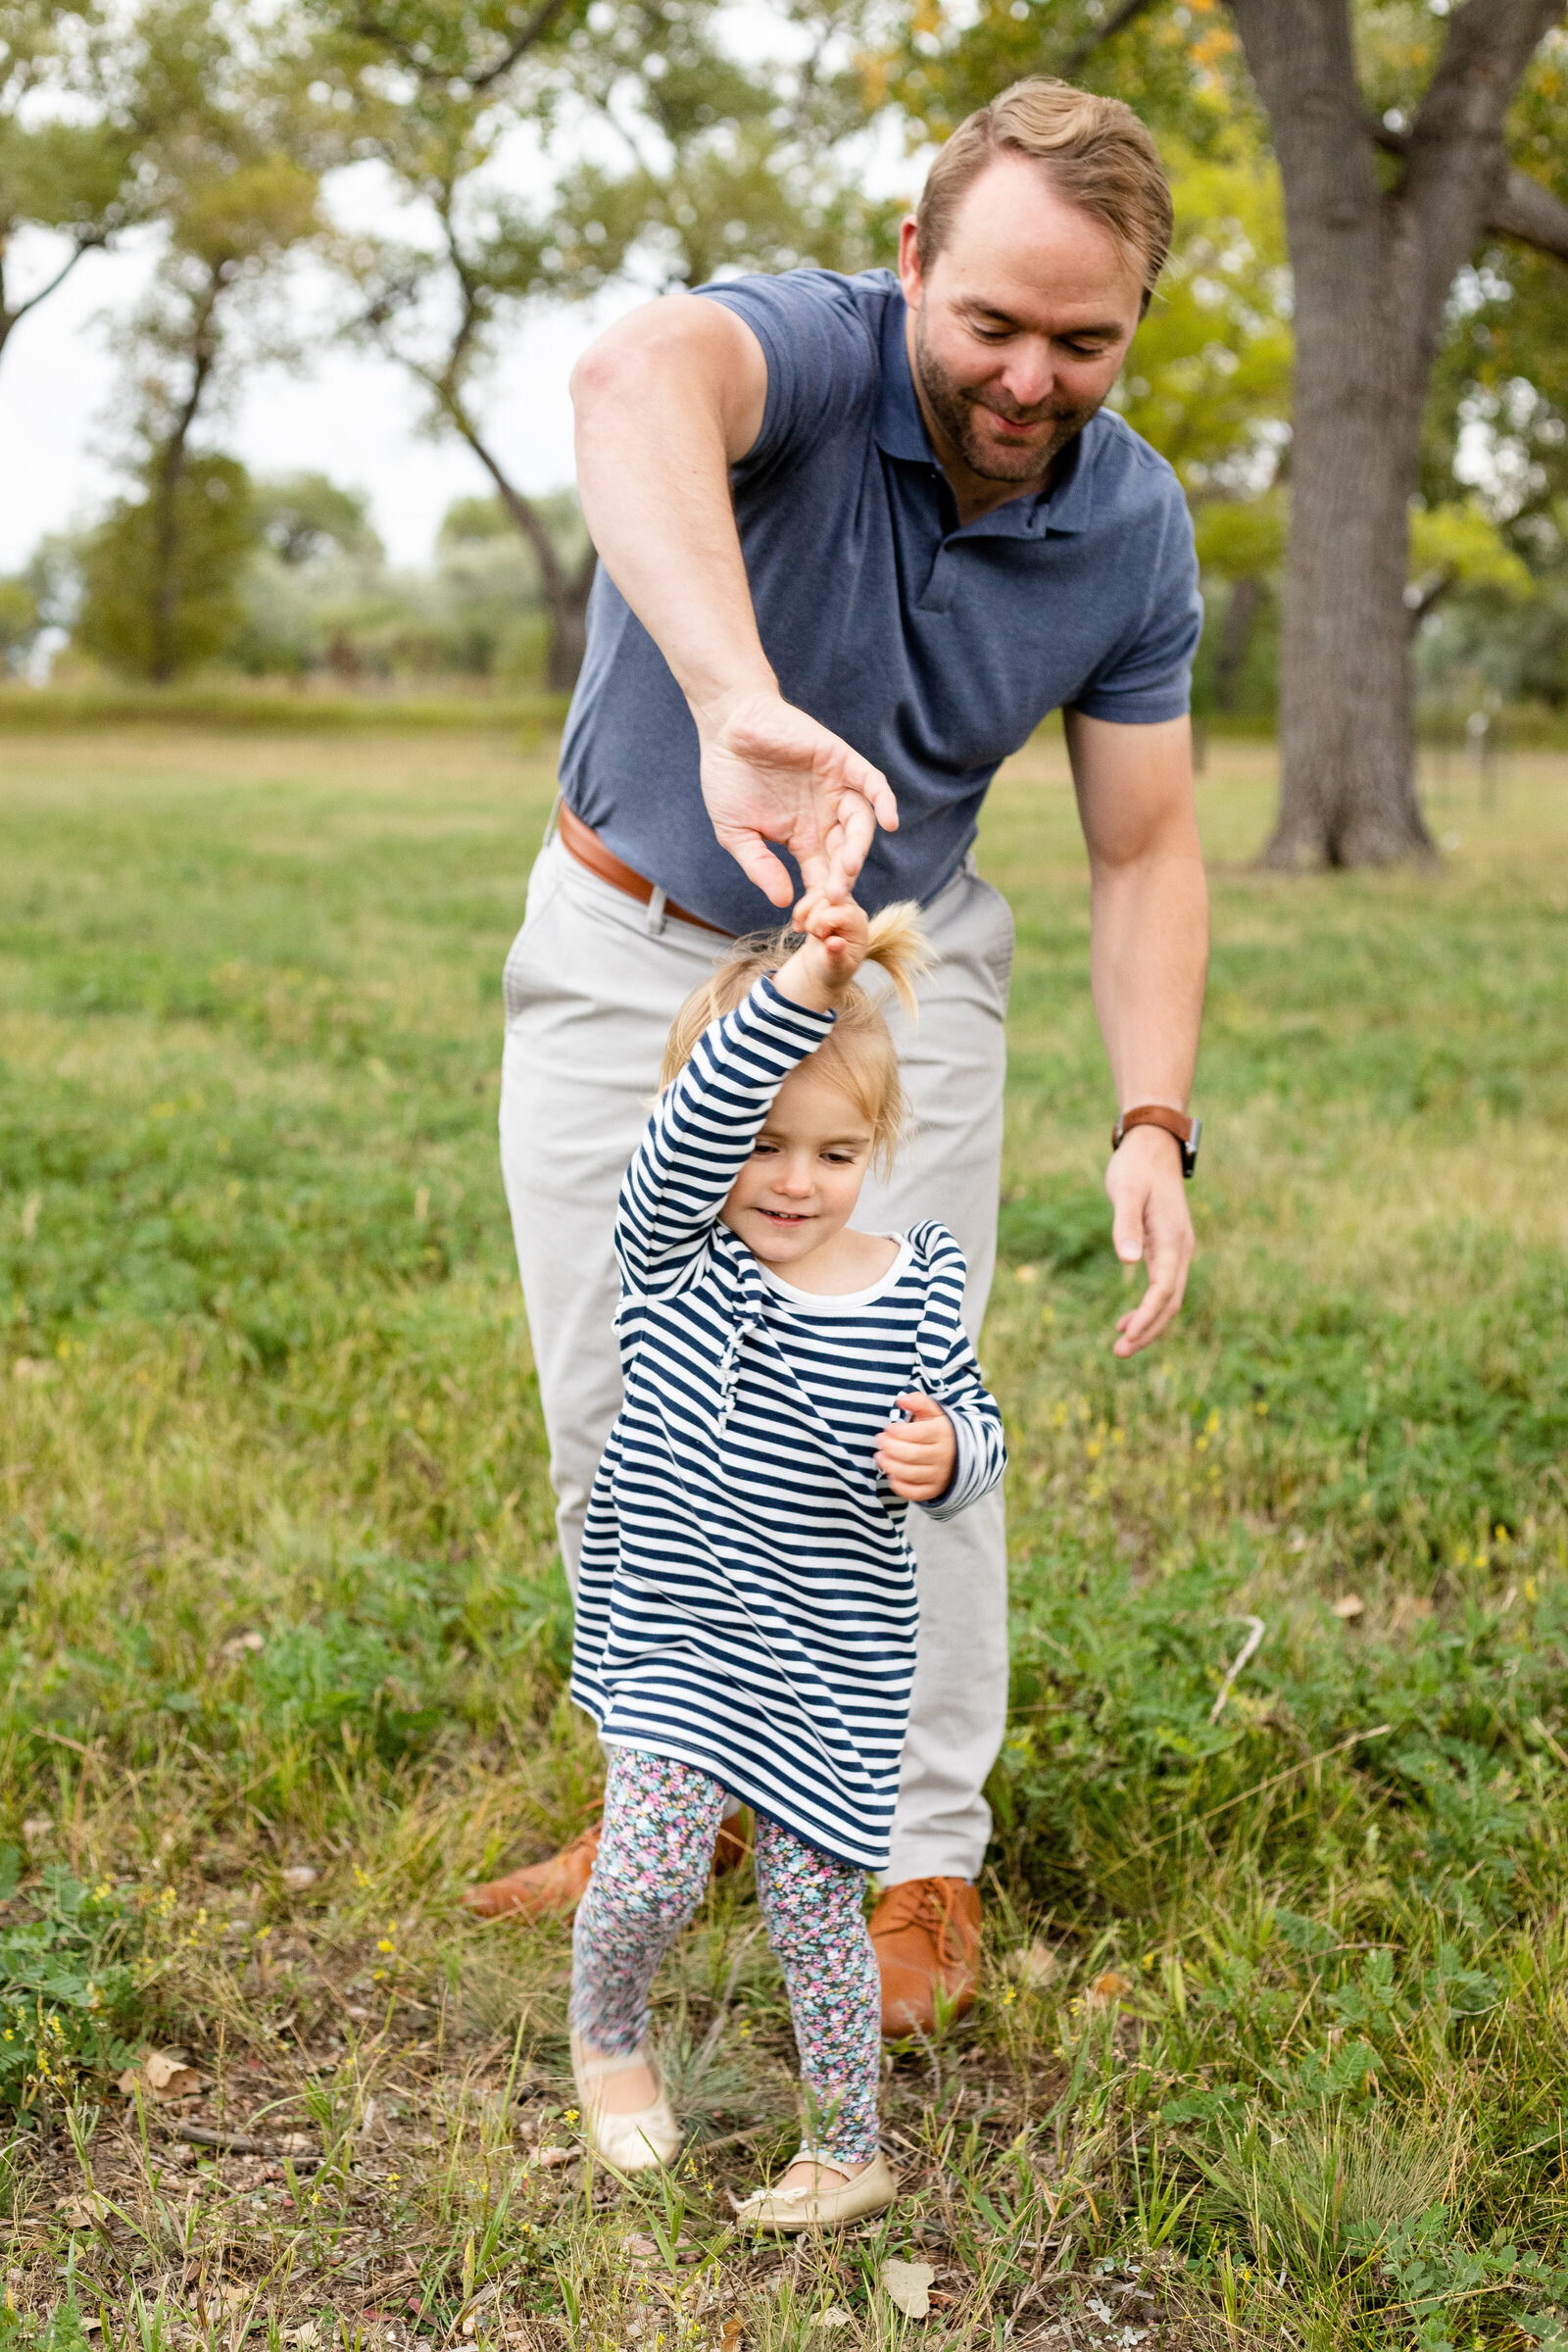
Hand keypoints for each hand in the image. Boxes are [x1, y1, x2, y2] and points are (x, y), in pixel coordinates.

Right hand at [696, 685, 897, 908]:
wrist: (727, 725)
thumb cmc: (728, 777)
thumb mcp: (736, 833)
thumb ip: (759, 866)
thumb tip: (781, 900)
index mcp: (802, 839)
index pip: (820, 877)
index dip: (819, 900)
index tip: (811, 922)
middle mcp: (825, 818)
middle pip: (843, 857)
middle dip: (840, 880)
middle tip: (833, 898)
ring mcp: (836, 790)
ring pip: (859, 825)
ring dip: (857, 849)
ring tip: (848, 869)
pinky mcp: (842, 762)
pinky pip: (873, 783)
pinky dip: (885, 801)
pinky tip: (890, 821)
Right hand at [772, 885, 868, 1006]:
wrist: (824, 966)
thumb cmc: (833, 970)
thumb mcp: (834, 968)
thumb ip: (835, 956)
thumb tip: (835, 943)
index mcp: (859, 925)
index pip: (841, 911)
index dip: (824, 922)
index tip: (821, 938)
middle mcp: (853, 909)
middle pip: (829, 897)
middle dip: (814, 918)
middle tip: (816, 936)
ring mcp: (840, 902)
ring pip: (818, 890)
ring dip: (805, 911)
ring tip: (806, 931)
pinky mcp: (827, 899)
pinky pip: (810, 893)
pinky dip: (800, 909)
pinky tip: (799, 927)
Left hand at [876, 1391, 956, 1501]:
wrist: (960, 1453)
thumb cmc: (939, 1430)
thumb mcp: (934, 1412)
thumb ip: (919, 1401)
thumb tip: (902, 1400)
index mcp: (943, 1433)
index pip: (918, 1434)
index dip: (898, 1431)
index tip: (888, 1428)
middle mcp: (943, 1456)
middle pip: (911, 1455)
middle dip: (889, 1447)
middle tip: (879, 1440)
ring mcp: (940, 1475)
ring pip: (911, 1474)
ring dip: (890, 1466)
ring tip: (880, 1457)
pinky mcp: (935, 1490)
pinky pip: (916, 1493)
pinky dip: (900, 1486)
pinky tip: (891, 1475)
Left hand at [1106, 1124, 1194, 1356]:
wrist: (1153, 1144)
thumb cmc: (1135, 1167)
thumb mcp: (1124, 1192)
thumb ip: (1125, 1225)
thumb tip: (1128, 1261)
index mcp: (1173, 1239)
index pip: (1163, 1289)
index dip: (1146, 1316)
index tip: (1126, 1336)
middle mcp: (1181, 1248)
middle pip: (1170, 1302)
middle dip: (1148, 1329)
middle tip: (1120, 1353)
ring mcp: (1178, 1248)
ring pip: (1169, 1297)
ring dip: (1149, 1323)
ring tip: (1122, 1345)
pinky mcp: (1169, 1246)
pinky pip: (1164, 1285)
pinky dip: (1149, 1306)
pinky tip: (1127, 1319)